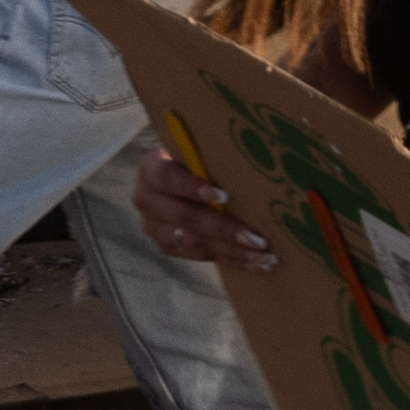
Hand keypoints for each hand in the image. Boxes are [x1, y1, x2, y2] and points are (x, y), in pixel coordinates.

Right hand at [128, 146, 271, 272]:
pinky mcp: (167, 246)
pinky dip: (230, 259)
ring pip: (193, 242)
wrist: (175, 176)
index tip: (224, 196)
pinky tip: (255, 261)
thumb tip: (250, 156)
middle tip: (256, 238)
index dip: (193, 187)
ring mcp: (155, 227)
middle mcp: (146, 200)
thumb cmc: (193, 156)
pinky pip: (200, 255)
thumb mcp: (196, 148)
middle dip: (223, 229)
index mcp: (150, 169)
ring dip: (232, 251)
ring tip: (263, 254)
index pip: (168, 178)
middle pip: (185, 217)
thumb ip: (210, 155)